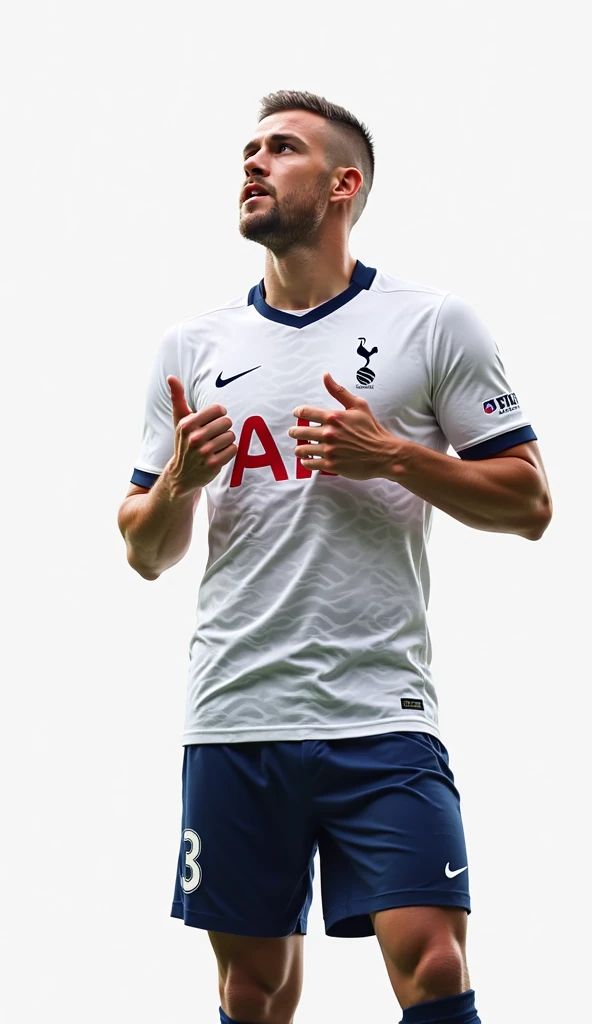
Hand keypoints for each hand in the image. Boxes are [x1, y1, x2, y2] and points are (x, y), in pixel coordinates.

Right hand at [166, 376, 236, 494]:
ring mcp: (204, 452)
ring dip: (226, 440)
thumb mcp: (179, 420)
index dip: (219, 414)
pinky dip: (229, 451)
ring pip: (231, 435)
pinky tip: (219, 454)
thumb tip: (171, 377)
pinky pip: (234, 449)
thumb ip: (177, 398)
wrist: (182, 474)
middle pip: (226, 422)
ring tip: (216, 445)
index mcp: (187, 424)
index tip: (213, 420)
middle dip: (223, 428)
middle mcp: (194, 438)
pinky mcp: (214, 464)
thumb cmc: (184, 441)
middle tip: (214, 435)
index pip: (218, 409)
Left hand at [288, 373, 396, 480]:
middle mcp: (328, 433)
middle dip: (295, 432)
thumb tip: (325, 376)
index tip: (297, 415)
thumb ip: (339, 391)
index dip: (298, 413)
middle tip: (295, 433)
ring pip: (302, 449)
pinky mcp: (331, 465)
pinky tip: (308, 459)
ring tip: (302, 448)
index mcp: (333, 417)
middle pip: (299, 432)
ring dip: (300, 448)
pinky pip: (309, 464)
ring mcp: (329, 450)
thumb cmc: (372, 430)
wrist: (383, 454)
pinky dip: (306, 461)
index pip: (305, 412)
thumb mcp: (359, 405)